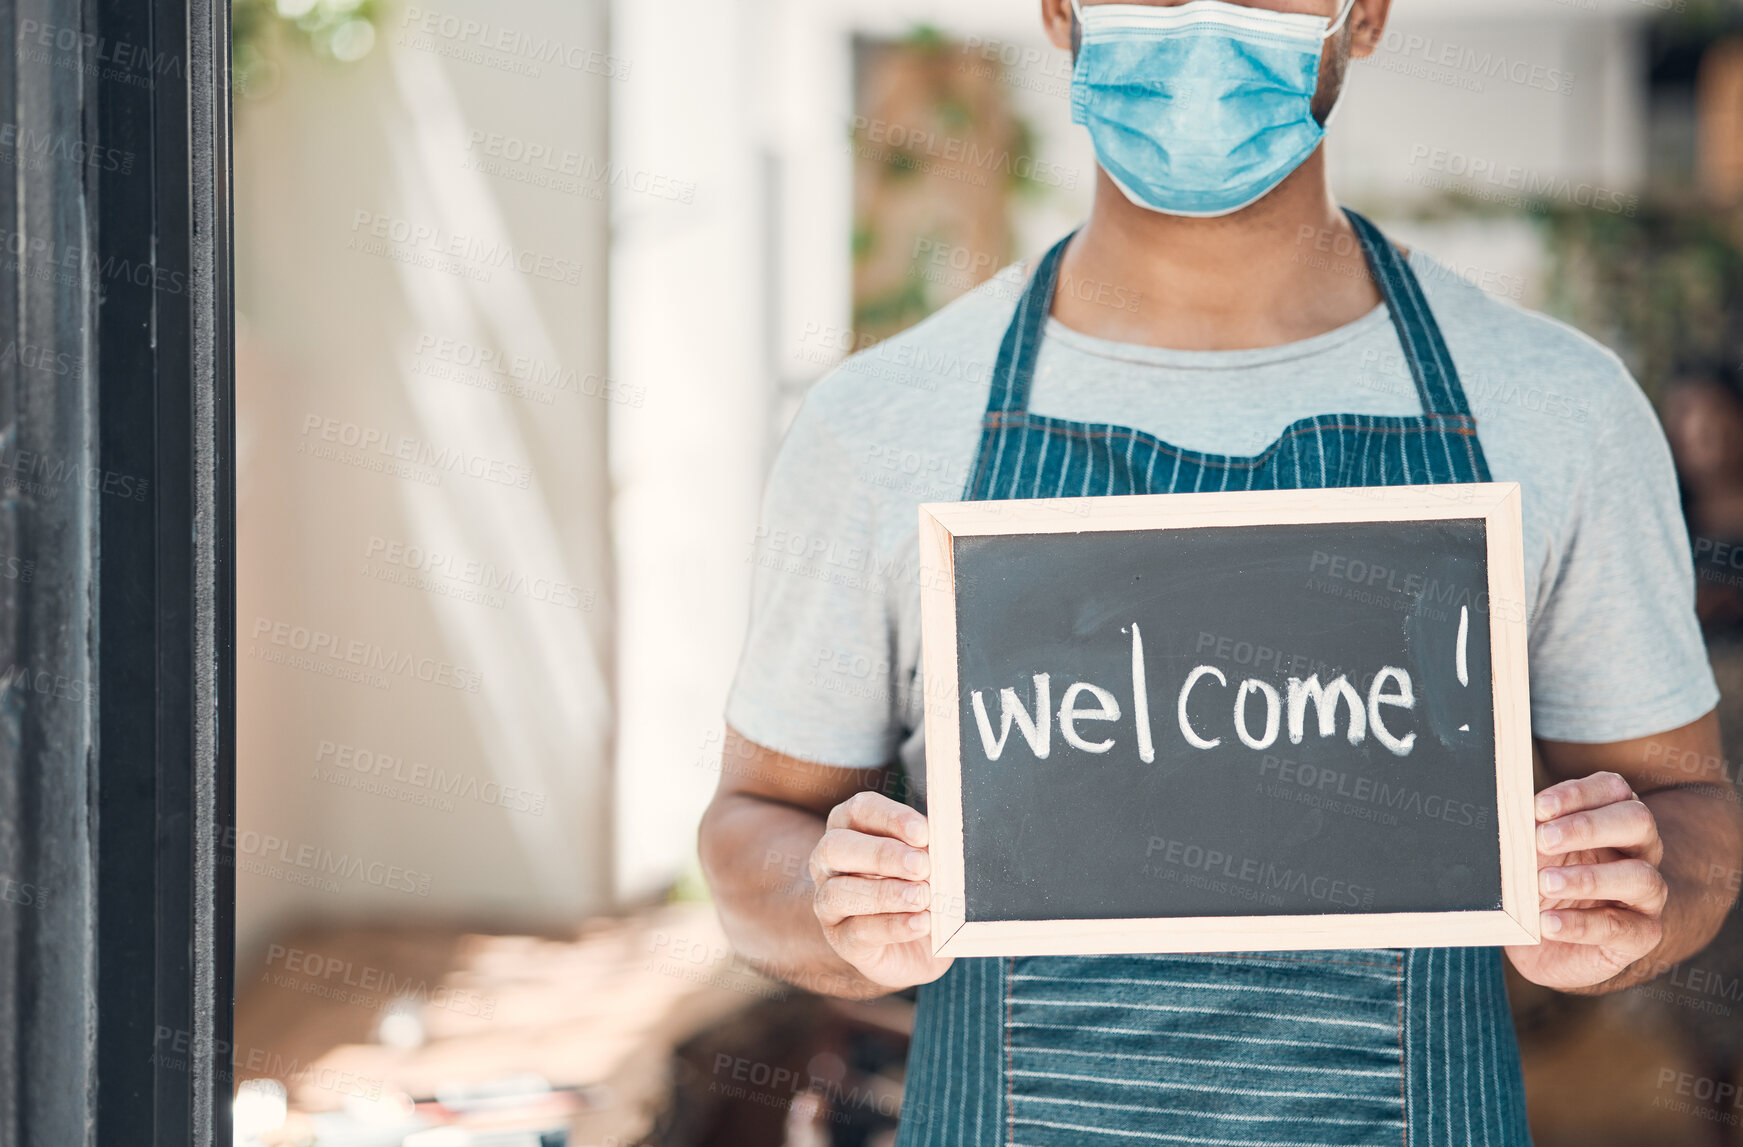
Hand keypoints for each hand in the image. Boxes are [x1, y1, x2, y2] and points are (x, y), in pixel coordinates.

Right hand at [808, 791, 954, 991]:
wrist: (922, 944)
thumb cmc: (923, 890)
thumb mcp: (931, 863)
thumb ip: (930, 848)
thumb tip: (944, 840)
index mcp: (850, 830)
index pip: (858, 810)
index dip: (889, 817)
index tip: (923, 833)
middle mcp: (829, 864)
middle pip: (836, 847)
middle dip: (881, 854)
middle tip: (922, 865)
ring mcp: (829, 904)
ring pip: (838, 892)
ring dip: (885, 893)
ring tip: (922, 897)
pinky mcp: (842, 940)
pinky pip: (858, 932)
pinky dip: (893, 926)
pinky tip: (921, 923)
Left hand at [1505, 771, 1667, 990]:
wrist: (1543, 945)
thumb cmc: (1538, 889)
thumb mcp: (1528, 857)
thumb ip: (1526, 835)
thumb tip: (1507, 818)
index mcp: (1612, 821)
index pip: (1612, 789)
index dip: (1577, 794)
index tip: (1537, 808)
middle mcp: (1639, 852)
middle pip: (1637, 821)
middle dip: (1587, 826)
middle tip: (1542, 839)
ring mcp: (1646, 895)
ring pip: (1640, 876)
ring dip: (1588, 877)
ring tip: (1544, 883)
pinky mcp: (1642, 934)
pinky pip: (1621, 927)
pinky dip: (1581, 924)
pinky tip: (1548, 924)